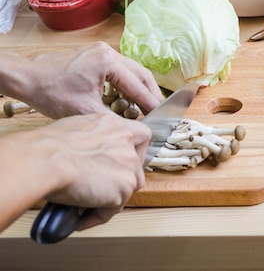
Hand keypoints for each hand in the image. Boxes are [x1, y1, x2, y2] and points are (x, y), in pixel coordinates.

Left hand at [22, 42, 163, 118]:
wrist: (27, 78)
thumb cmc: (50, 93)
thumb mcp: (85, 111)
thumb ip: (114, 120)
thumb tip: (134, 129)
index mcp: (108, 62)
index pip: (138, 85)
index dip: (150, 103)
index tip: (161, 116)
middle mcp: (108, 52)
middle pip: (141, 74)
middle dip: (150, 94)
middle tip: (158, 111)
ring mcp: (103, 51)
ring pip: (132, 71)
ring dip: (139, 89)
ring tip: (145, 107)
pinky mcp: (96, 55)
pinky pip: (120, 70)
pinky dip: (126, 84)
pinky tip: (126, 99)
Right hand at [39, 113, 150, 228]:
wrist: (44, 159)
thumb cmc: (47, 147)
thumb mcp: (75, 130)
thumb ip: (91, 140)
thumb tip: (85, 154)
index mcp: (114, 124)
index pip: (140, 136)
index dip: (133, 152)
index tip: (120, 164)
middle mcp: (126, 141)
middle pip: (135, 166)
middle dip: (119, 180)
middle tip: (99, 189)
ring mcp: (129, 163)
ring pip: (126, 188)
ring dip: (109, 199)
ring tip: (86, 206)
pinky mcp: (126, 185)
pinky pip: (114, 207)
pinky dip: (98, 215)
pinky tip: (81, 217)